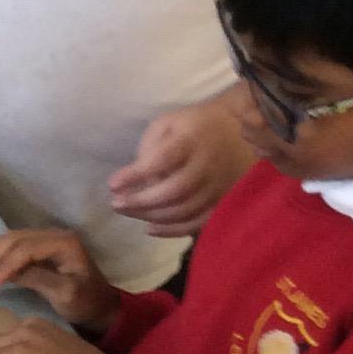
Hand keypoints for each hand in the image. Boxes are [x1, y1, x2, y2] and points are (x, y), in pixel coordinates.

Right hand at [0, 227, 117, 331]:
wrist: (99, 307)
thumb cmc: (85, 303)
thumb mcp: (64, 294)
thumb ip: (36, 279)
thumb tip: (3, 274)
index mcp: (64, 243)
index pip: (26, 248)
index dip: (5, 264)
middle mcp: (54, 234)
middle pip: (15, 238)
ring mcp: (46, 239)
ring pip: (10, 240)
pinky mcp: (39, 248)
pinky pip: (13, 247)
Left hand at [108, 97, 251, 237]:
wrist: (240, 129)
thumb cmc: (194, 126)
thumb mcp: (168, 123)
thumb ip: (150, 147)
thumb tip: (138, 177)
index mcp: (192, 140)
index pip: (163, 159)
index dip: (136, 174)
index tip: (112, 184)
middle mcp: (208, 165)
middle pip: (174, 191)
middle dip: (140, 201)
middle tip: (116, 204)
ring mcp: (218, 186)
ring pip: (184, 210)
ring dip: (151, 216)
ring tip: (127, 212)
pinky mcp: (223, 201)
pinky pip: (198, 223)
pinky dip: (172, 230)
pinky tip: (151, 228)